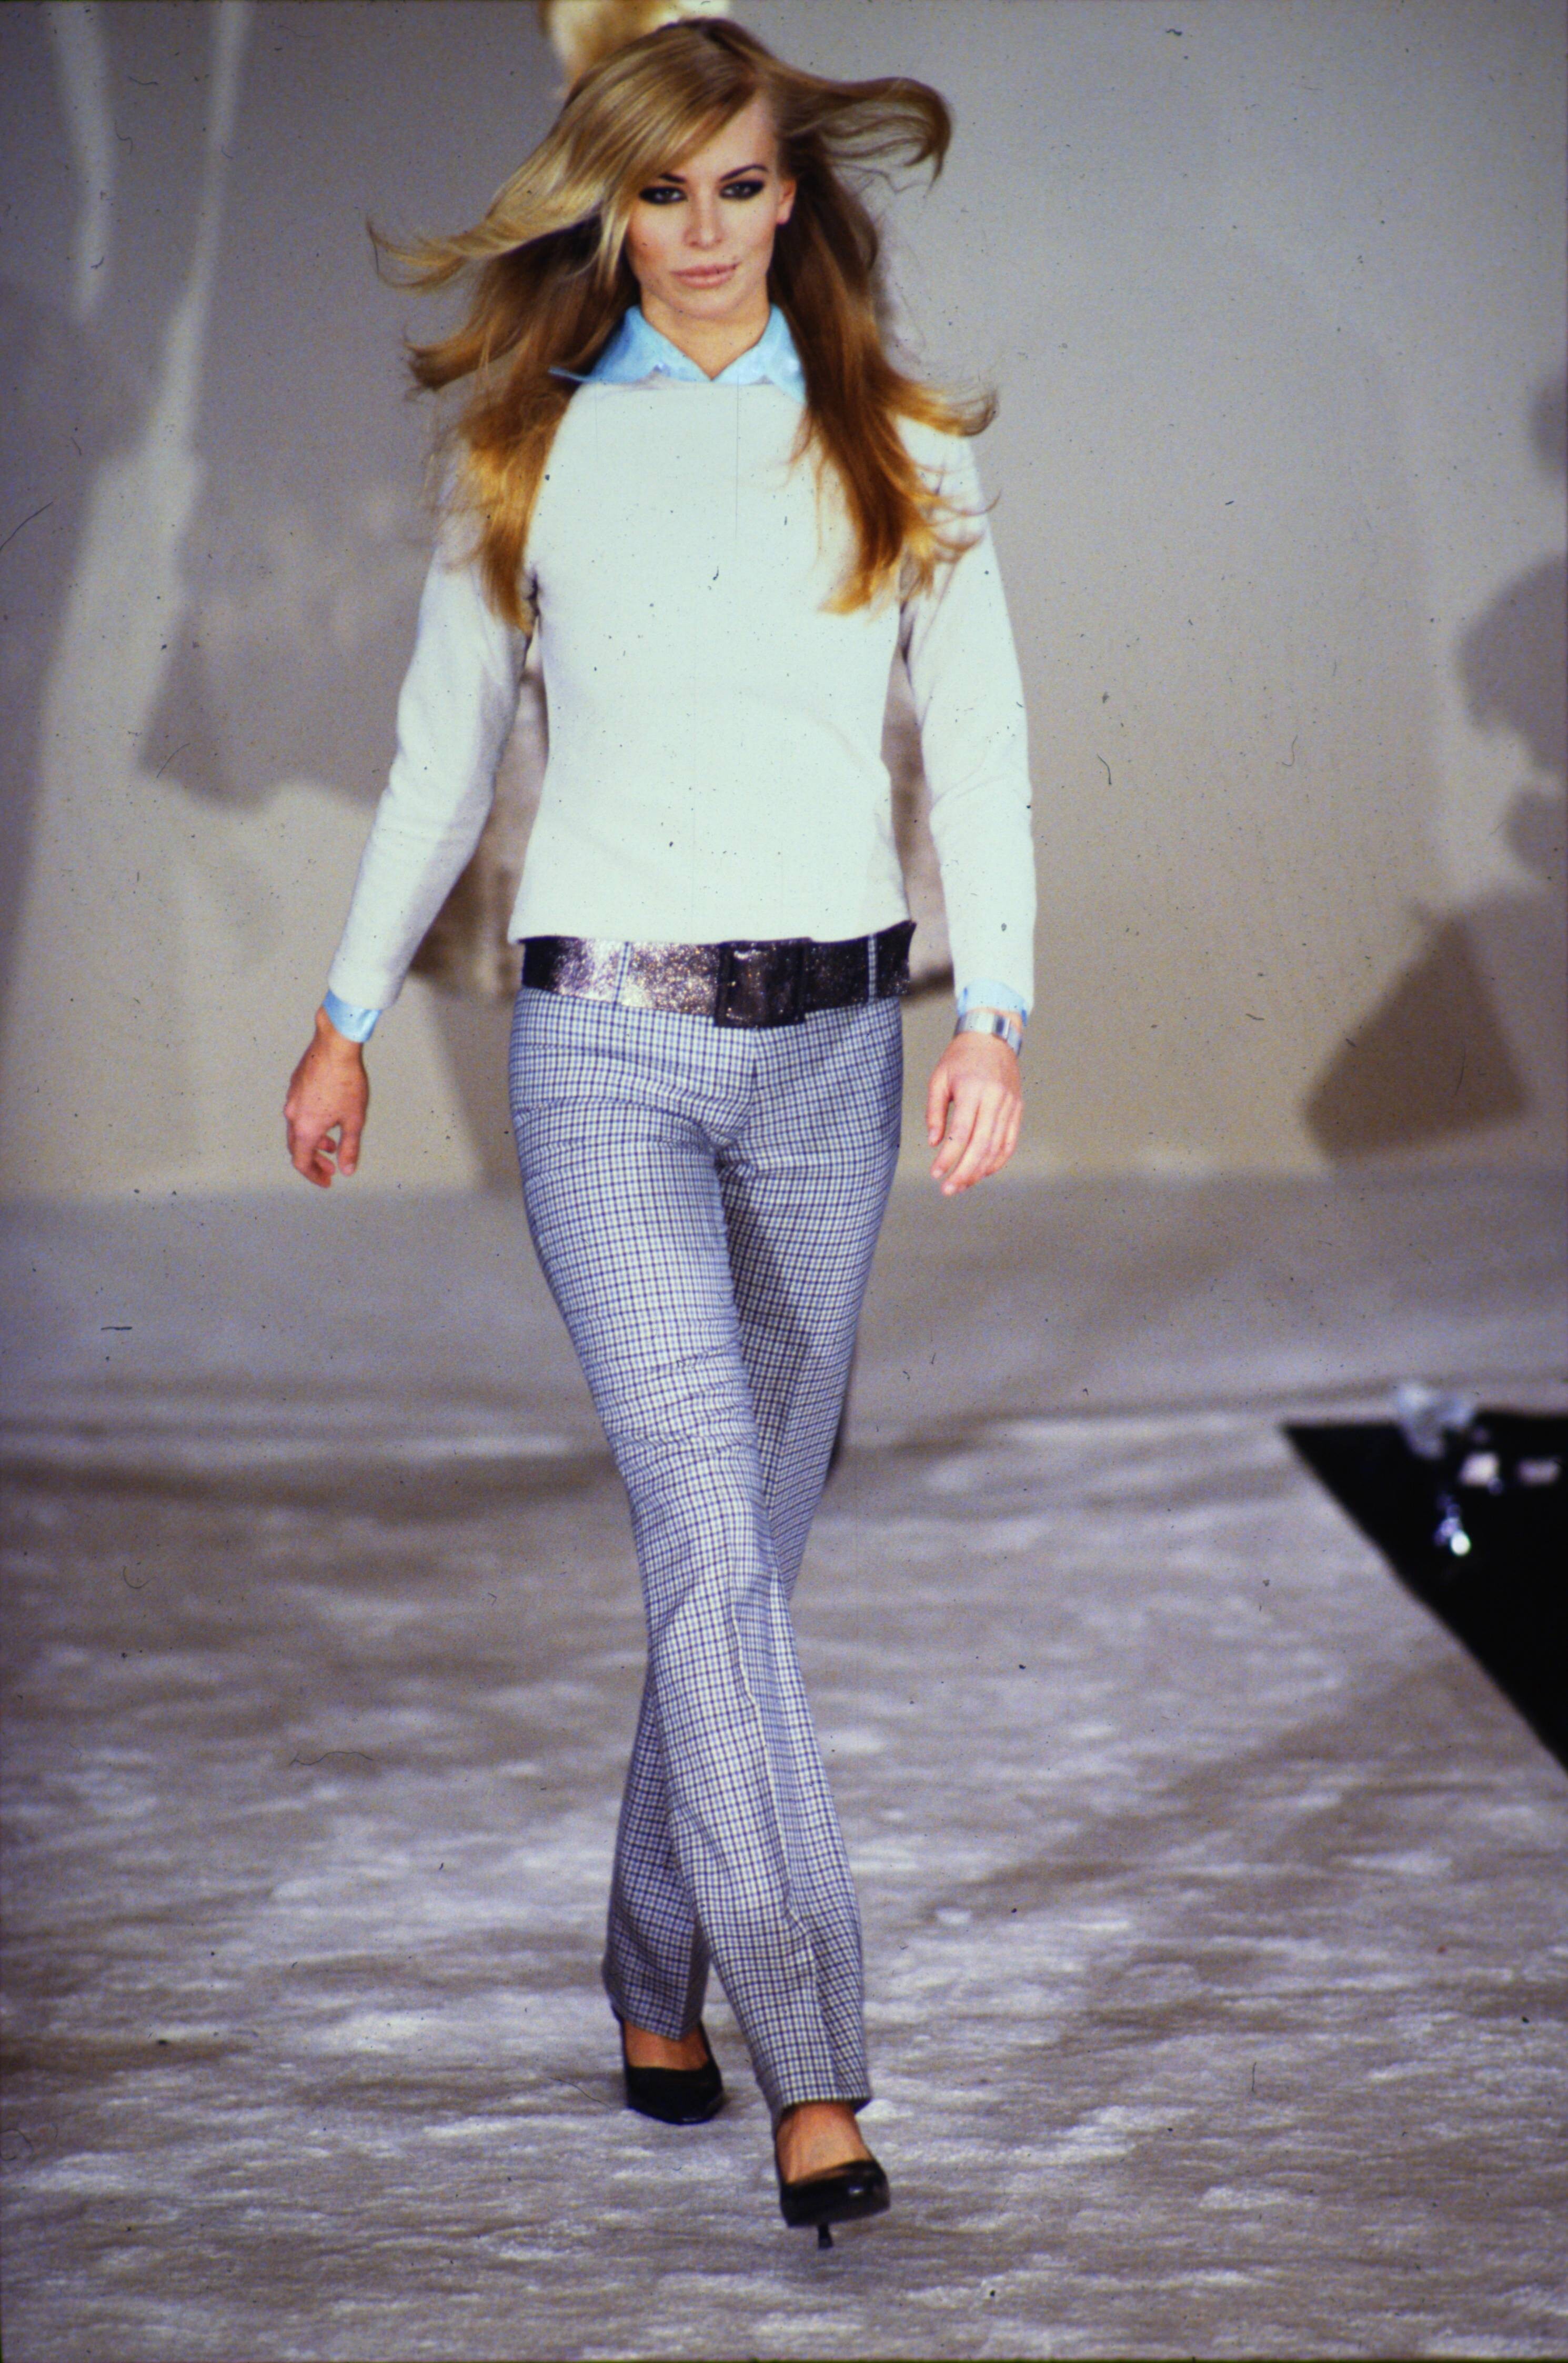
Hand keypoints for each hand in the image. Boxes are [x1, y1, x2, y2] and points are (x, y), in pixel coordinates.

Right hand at [284, 1007, 369, 1187]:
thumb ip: (349, 1148)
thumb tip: (346, 1170)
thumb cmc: (346, 1081)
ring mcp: (291, 1099)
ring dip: (314, 1141)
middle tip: (330, 1167)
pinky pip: (299, 1112)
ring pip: (298, 1129)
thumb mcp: (354, 1120)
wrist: (335, 1046)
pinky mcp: (295, 1085)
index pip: (301, 1162)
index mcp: (305, 1128)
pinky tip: (328, 1117)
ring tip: (332, 1143)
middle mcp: (293, 1115)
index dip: (314, 1176)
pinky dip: (311, 1123)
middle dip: (314, 1160)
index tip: (327, 1180)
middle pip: (297, 1147)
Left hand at [926, 1023, 1022, 1194]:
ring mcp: (1010, 1105)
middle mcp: (994, 1098)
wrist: (992, 1036)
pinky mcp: (1017, 1109)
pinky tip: (983, 1172)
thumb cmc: (961, 1057)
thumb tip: (935, 1143)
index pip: (961, 1132)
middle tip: (948, 1190)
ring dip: (980, 1171)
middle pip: (981, 1145)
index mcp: (972, 1089)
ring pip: (997, 1147)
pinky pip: (1010, 1142)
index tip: (935, 1173)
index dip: (948, 1157)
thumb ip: (934, 1112)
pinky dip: (998, 1161)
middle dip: (964, 1172)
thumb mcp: (939, 1078)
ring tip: (962, 1185)